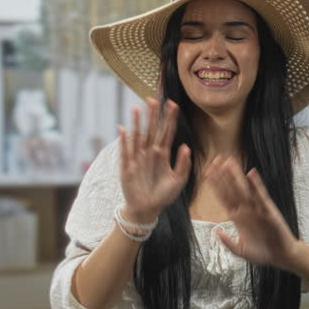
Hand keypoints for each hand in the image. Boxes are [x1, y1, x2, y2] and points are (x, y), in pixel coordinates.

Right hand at [118, 98, 191, 222]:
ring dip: (137, 123)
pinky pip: (125, 151)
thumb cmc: (163, 196)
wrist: (147, 209)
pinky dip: (123, 141)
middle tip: (153, 99)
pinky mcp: (127, 167)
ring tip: (136, 108)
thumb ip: (183, 164)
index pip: (167, 133)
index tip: (173, 105)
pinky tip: (123, 129)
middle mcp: (150, 153)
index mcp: (163, 154)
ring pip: (138, 136)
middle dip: (153, 116)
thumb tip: (186, 146)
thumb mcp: (178, 181)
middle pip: (152, 130)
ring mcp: (138, 158)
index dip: (169, 120)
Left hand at [205, 157, 300, 269]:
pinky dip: (256, 184)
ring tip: (228, 161)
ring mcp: (257, 208)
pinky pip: (261, 195)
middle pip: (231, 189)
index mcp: (238, 218)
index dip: (215, 186)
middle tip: (214, 160)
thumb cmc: (262, 253)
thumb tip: (216, 231)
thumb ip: (228, 242)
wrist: (281, 256)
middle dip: (223, 175)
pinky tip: (251, 173)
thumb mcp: (240, 250)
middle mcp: (246, 210)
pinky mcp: (269, 210)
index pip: (224, 198)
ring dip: (236, 175)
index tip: (206, 174)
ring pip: (244, 189)